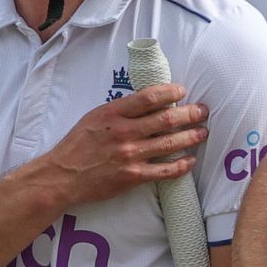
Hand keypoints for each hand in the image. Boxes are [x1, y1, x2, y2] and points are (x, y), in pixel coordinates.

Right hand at [26, 84, 207, 205]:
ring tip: (203, 132)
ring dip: (191, 137)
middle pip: (166, 119)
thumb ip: (121, 110)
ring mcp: (129, 155)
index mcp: (114, 113)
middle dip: (190, 113)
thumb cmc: (78, 144)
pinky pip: (164, 170)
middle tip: (203, 111)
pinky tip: (190, 161)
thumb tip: (149, 101)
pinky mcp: (132, 176)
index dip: (170, 92)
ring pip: (169, 143)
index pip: (149, 97)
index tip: (182, 90)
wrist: (63, 175)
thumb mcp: (95, 117)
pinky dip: (181, 165)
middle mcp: (124, 132)